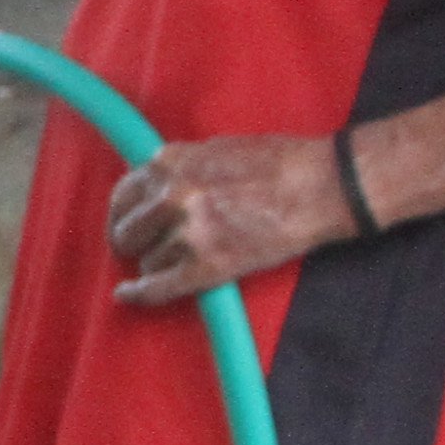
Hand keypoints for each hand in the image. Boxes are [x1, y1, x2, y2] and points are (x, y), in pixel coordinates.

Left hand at [108, 134, 349, 306]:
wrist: (322, 185)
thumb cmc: (281, 163)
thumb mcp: (216, 149)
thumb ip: (179, 166)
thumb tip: (151, 184)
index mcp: (171, 164)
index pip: (124, 194)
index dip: (122, 213)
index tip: (123, 223)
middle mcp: (171, 196)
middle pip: (126, 231)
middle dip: (130, 242)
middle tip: (138, 249)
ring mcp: (188, 232)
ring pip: (147, 260)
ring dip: (158, 263)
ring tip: (181, 260)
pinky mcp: (208, 265)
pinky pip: (158, 288)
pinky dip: (139, 294)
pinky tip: (126, 295)